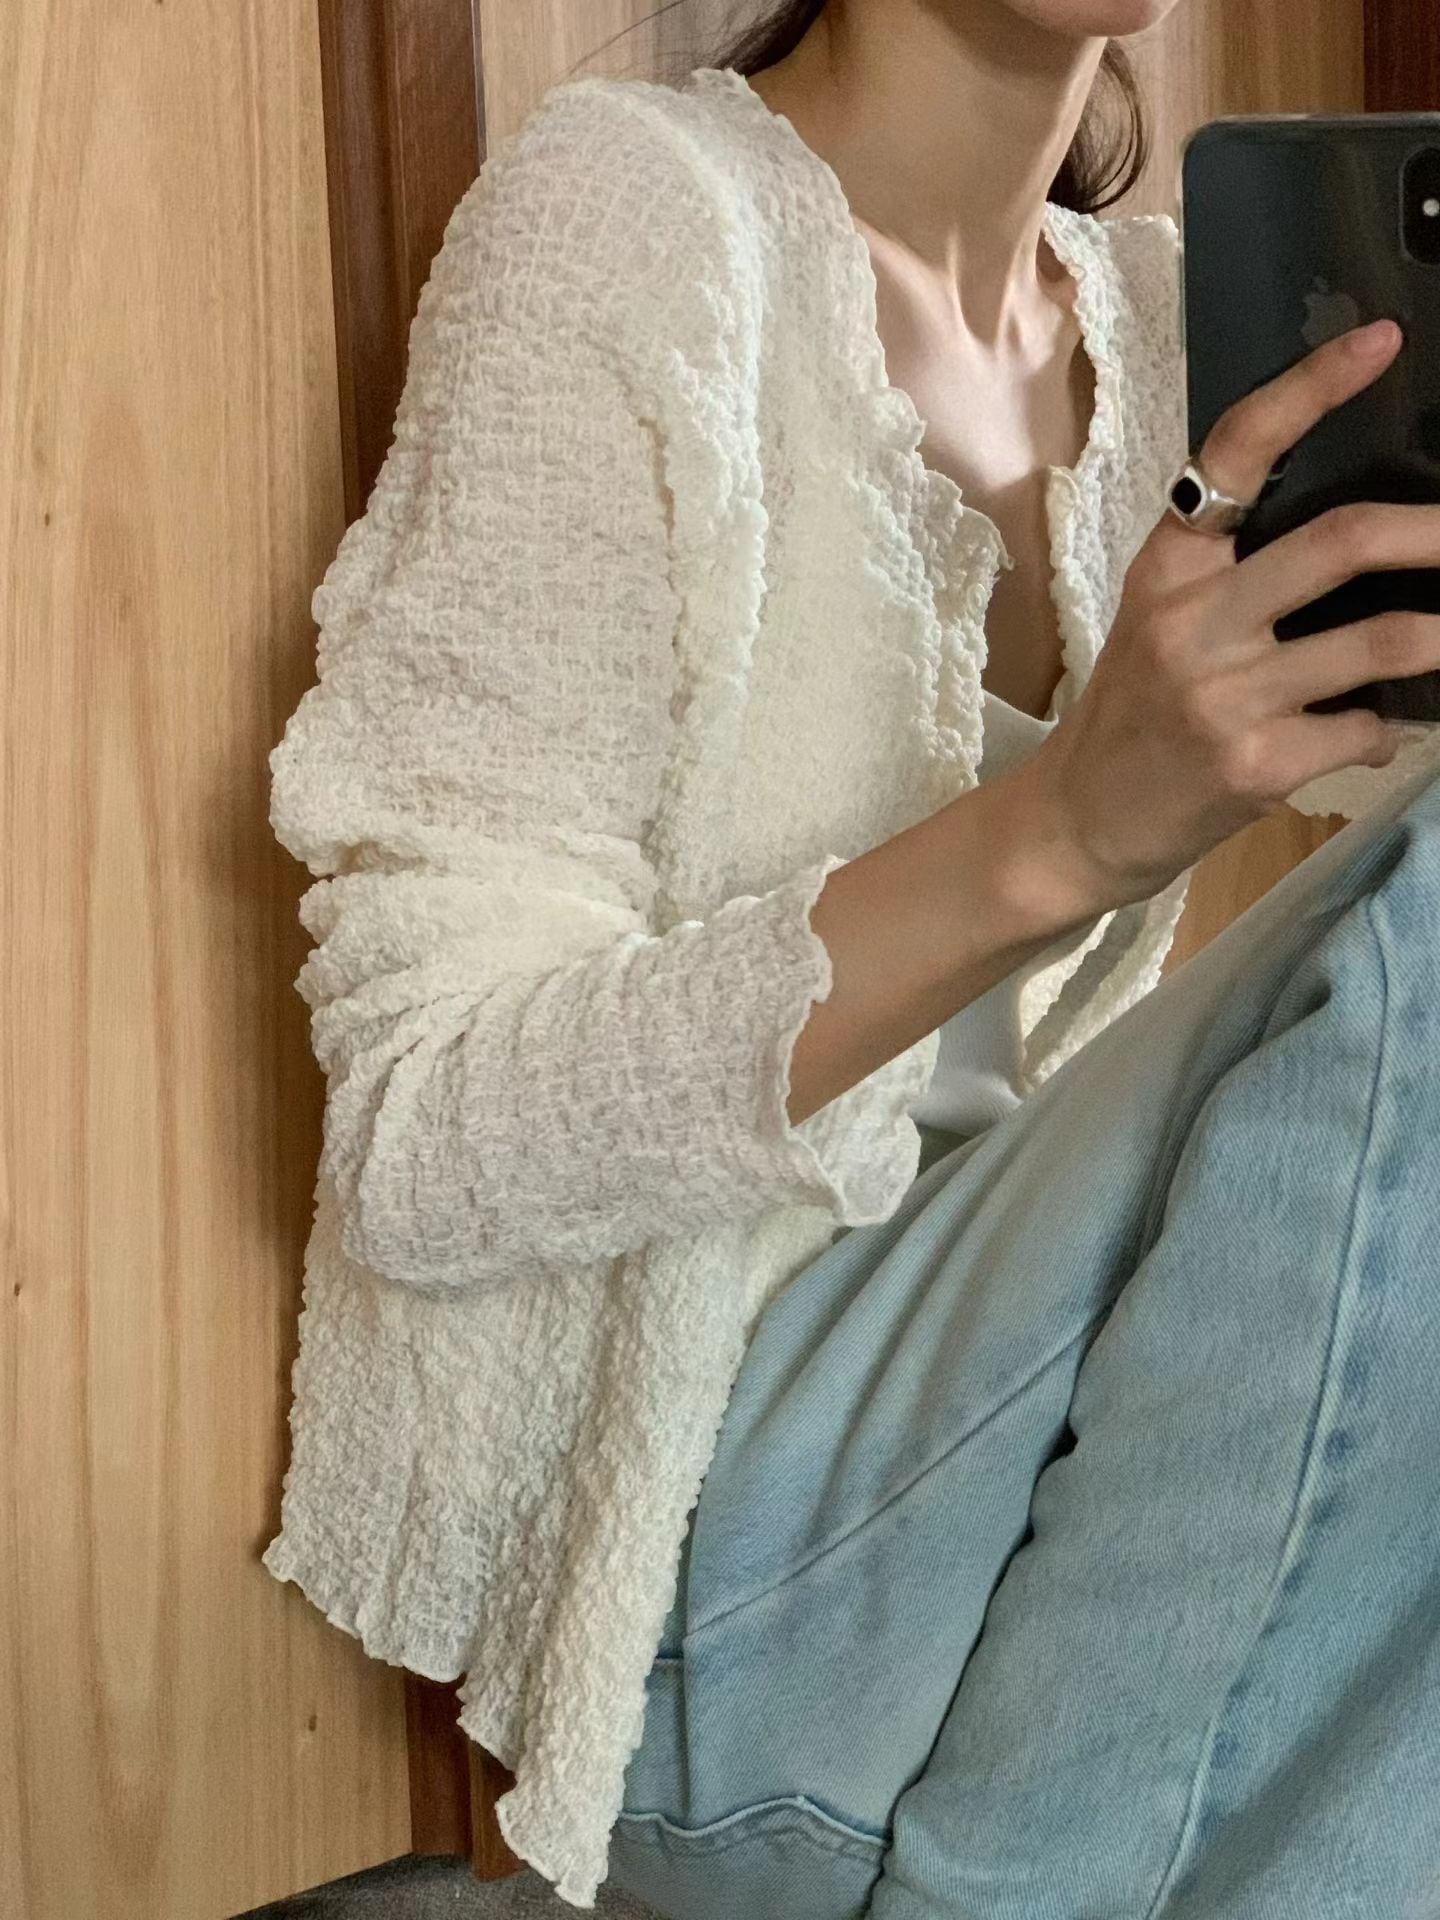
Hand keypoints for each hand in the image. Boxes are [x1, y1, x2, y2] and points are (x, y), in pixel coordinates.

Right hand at [1016, 317, 1439, 908]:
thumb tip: (1363, 546)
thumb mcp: (1161, 625)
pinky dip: (1386, 732)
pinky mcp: (1253, 763)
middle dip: (1431, 532)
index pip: (1238, 452)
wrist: (1078, 823)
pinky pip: (1363, 729)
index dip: (1312, 389)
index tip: (1378, 343)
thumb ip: (1236, 579)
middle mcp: (1191, 620)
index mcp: (1168, 568)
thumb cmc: (1131, 716)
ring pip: (1378, 641)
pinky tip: (1373, 737)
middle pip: (1340, 541)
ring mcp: (1223, 694)